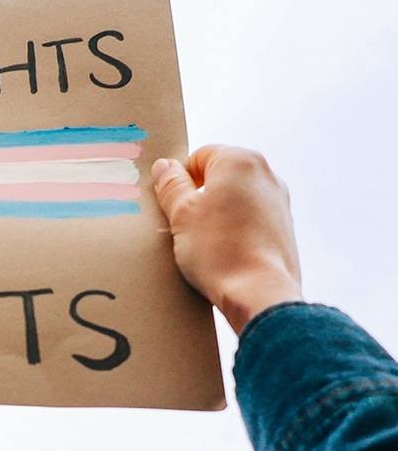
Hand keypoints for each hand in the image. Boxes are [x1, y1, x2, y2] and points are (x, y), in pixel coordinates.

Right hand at [151, 146, 302, 334]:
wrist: (260, 294)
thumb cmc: (219, 251)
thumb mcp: (181, 215)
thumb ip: (171, 185)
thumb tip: (164, 166)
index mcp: (240, 161)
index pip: (199, 157)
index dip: (180, 179)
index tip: (171, 204)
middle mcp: (266, 174)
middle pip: (220, 177)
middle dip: (199, 197)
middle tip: (182, 225)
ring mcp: (279, 201)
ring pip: (235, 199)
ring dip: (216, 214)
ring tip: (202, 244)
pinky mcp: (285, 227)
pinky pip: (251, 218)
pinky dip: (235, 229)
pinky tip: (223, 253)